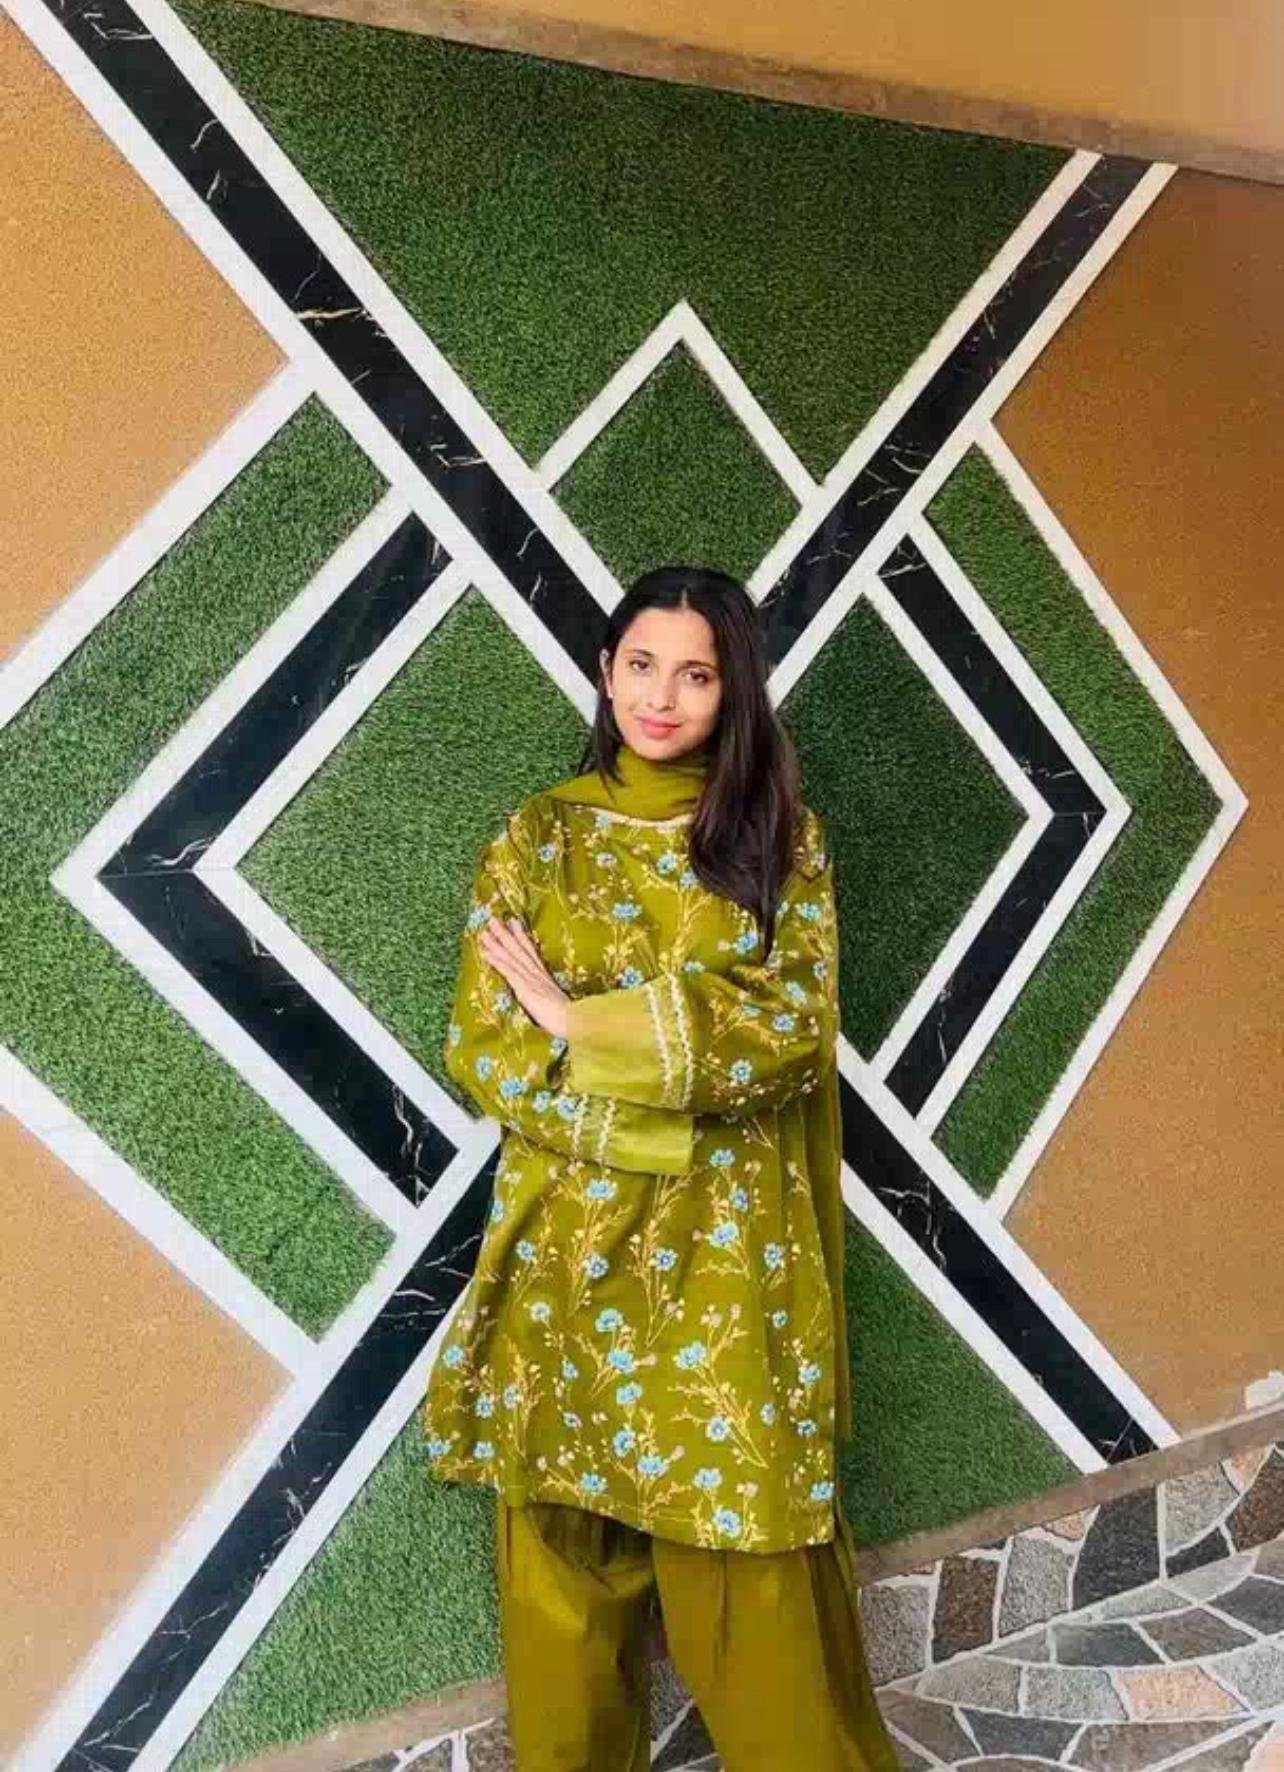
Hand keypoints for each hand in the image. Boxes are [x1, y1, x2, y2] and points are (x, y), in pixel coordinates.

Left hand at [479, 915, 569, 1040]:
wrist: (574, 1020)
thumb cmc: (571, 1017)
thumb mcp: (563, 1003)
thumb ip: (557, 999)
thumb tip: (558, 1000)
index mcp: (545, 977)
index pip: (531, 953)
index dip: (522, 937)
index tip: (514, 922)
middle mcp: (537, 974)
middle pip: (519, 950)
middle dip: (505, 934)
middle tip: (493, 919)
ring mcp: (531, 979)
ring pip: (511, 957)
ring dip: (497, 944)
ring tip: (484, 932)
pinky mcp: (525, 987)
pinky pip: (508, 971)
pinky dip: (497, 961)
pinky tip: (486, 953)